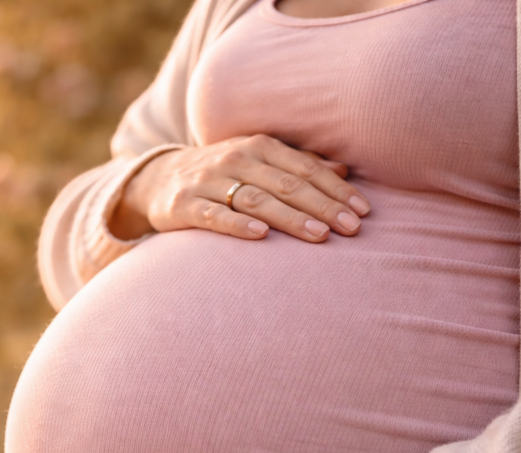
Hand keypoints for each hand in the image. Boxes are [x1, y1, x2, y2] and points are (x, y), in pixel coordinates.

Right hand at [108, 134, 370, 242]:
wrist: (157, 180)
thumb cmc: (222, 174)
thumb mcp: (259, 162)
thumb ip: (298, 165)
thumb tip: (345, 170)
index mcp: (259, 146)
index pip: (306, 168)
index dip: (336, 189)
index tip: (363, 212)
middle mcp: (235, 159)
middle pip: (287, 184)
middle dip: (323, 206)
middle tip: (352, 228)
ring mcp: (208, 181)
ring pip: (256, 199)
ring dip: (290, 217)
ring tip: (320, 234)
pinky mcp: (184, 205)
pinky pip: (214, 215)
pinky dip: (238, 225)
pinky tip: (261, 236)